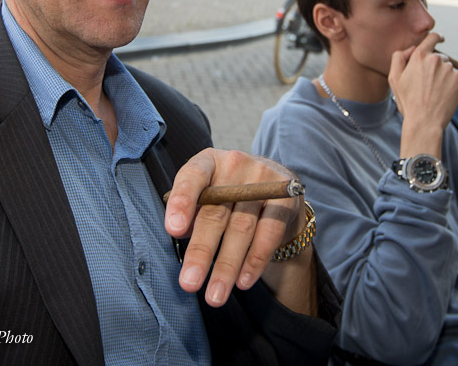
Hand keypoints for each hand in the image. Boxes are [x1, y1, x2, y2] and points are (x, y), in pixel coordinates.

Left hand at [164, 148, 305, 307]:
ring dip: (227, 266)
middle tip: (189, 283)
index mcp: (209, 162)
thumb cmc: (227, 196)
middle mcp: (236, 164)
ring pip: (241, 228)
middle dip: (201, 252)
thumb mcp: (207, 195)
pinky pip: (269, 233)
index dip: (182, 202)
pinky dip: (255, 260)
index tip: (173, 230)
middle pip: (215, 212)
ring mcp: (263, 179)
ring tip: (215, 295)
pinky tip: (243, 281)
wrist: (274, 186)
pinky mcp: (285, 197)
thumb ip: (192, 213)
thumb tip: (181, 233)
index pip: (192, 177)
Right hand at [388, 32, 457, 157]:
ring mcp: (448, 68)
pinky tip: (443, 94)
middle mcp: (435, 59)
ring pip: (447, 67)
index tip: (439, 39)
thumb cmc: (408, 101)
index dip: (435, 38)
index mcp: (419, 56)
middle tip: (427, 84)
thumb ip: (398, 58)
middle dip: (435, 66)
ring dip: (443, 75)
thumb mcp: (394, 78)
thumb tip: (411, 49)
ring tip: (435, 92)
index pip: (432, 38)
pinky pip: (456, 76)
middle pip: (439, 57)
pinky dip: (451, 83)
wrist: (425, 121)